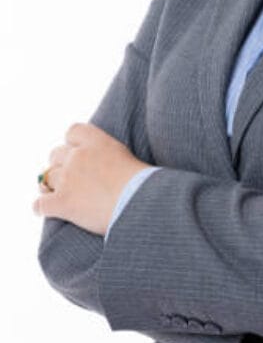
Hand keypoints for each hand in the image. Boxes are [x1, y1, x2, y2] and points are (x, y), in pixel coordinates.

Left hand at [33, 122, 153, 236]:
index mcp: (96, 141)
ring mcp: (68, 179)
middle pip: (56, 154)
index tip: (78, 153)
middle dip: (61, 165)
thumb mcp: (126, 156)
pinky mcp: (61, 202)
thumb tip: (100, 165)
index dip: (72, 143)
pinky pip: (40, 204)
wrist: (139, 202)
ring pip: (47, 178)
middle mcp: (78, 156)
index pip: (72, 131)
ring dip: (53, 186)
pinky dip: (42, 208)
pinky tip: (50, 210)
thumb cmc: (141, 183)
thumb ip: (106, 154)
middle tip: (72, 177)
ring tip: (62, 194)